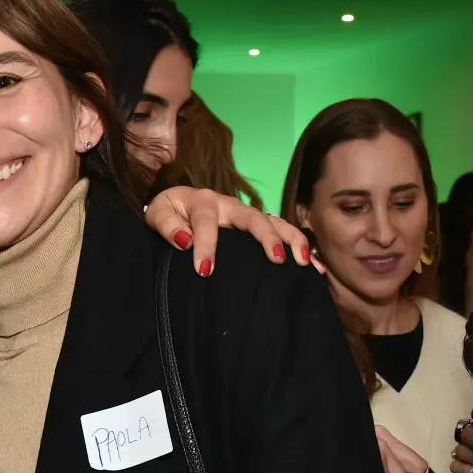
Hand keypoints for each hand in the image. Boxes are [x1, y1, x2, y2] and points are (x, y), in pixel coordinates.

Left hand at [146, 186, 316, 277]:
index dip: (206, 246)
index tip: (204, 271)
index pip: (206, 222)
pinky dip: (299, 248)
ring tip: (303, 262)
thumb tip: (183, 240)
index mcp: (202, 201)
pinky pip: (281, 233)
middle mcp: (229, 205)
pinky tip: (315, 267)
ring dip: (291, 240)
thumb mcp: (157, 214)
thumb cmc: (168, 213)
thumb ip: (166, 225)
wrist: (177, 205)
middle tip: (275, 259)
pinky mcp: (256, 226)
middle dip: (265, 237)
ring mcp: (246, 215)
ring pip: (274, 222)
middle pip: (252, 217)